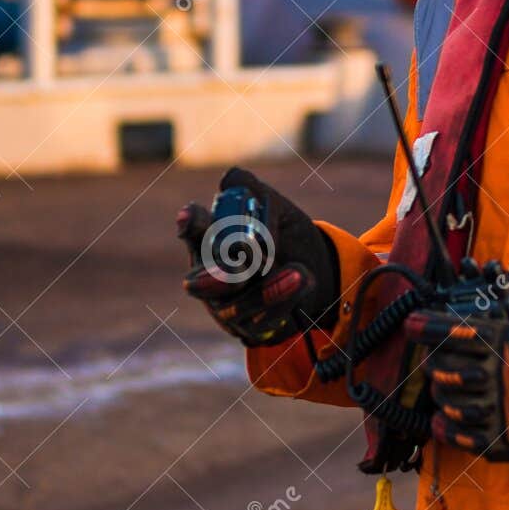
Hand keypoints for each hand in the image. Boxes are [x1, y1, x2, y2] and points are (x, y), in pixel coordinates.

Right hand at [177, 167, 339, 346]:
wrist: (317, 271)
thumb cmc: (285, 234)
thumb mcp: (274, 206)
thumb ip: (248, 188)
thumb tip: (228, 181)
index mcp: (209, 239)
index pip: (193, 231)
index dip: (190, 225)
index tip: (190, 216)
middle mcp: (209, 276)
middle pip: (202, 283)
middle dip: (221, 277)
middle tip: (247, 261)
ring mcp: (225, 307)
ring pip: (235, 306)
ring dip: (270, 289)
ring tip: (298, 272)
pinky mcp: (247, 328)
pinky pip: (261, 322)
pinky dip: (286, 299)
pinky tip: (303, 280)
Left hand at [404, 276, 508, 460]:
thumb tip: (496, 273)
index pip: (451, 332)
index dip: (425, 327)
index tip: (412, 325)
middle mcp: (504, 374)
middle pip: (444, 368)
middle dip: (434, 360)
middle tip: (435, 356)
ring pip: (452, 404)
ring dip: (441, 393)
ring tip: (441, 387)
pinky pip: (469, 440)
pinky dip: (450, 432)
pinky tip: (442, 423)